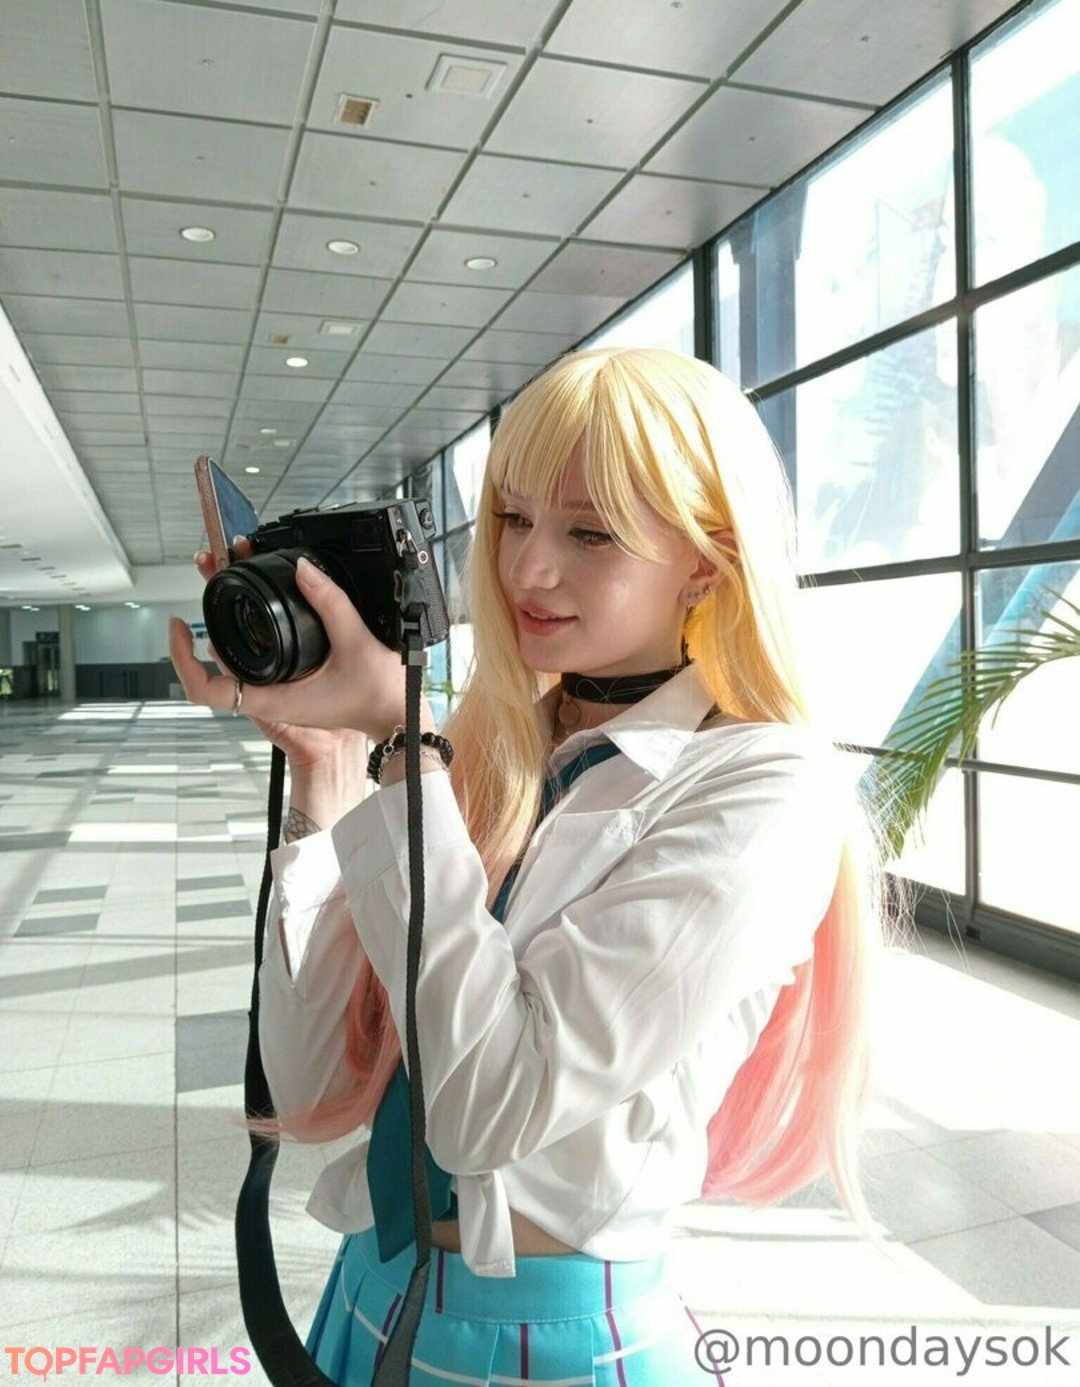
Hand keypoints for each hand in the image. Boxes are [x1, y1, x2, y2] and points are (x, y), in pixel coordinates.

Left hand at [169, 544, 423, 750]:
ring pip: (235, 652)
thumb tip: (303, 569)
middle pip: (215, 657)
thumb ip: (329, 603)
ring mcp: (278, 687)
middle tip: (210, 566)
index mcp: (272, 696)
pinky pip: (256, 653)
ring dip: (228, 611)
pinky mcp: (291, 679)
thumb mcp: (356, 643)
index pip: (205, 688)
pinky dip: (249, 622)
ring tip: (228, 567)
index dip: (181, 657)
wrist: (399, 714)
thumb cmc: (379, 696)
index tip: (179, 623)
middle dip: (207, 608)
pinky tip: (257, 594)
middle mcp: (269, 694)